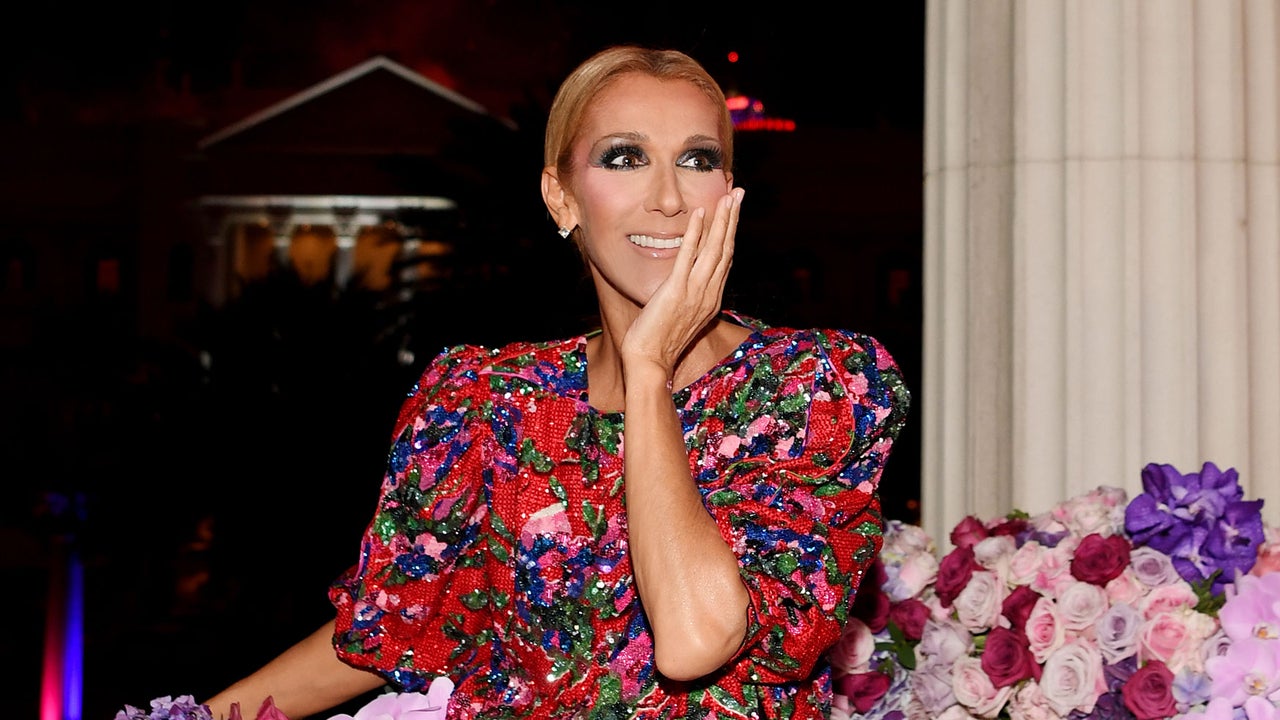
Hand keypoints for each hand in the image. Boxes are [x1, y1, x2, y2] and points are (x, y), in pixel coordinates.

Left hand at [620, 187, 744, 375]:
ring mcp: (695, 292)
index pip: (725, 259)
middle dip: (733, 219)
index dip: (730, 232)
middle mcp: (709, 293)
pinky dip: (695, 233)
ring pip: (714, 249)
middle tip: (739, 193)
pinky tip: (699, 213)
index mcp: (711, 299)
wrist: (650, 363)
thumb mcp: (680, 316)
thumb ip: (687, 296)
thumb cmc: (658, 343)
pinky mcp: (676, 291)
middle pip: (726, 249)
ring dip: (722, 220)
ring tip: (728, 197)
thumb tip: (685, 281)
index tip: (733, 210)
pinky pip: (688, 257)